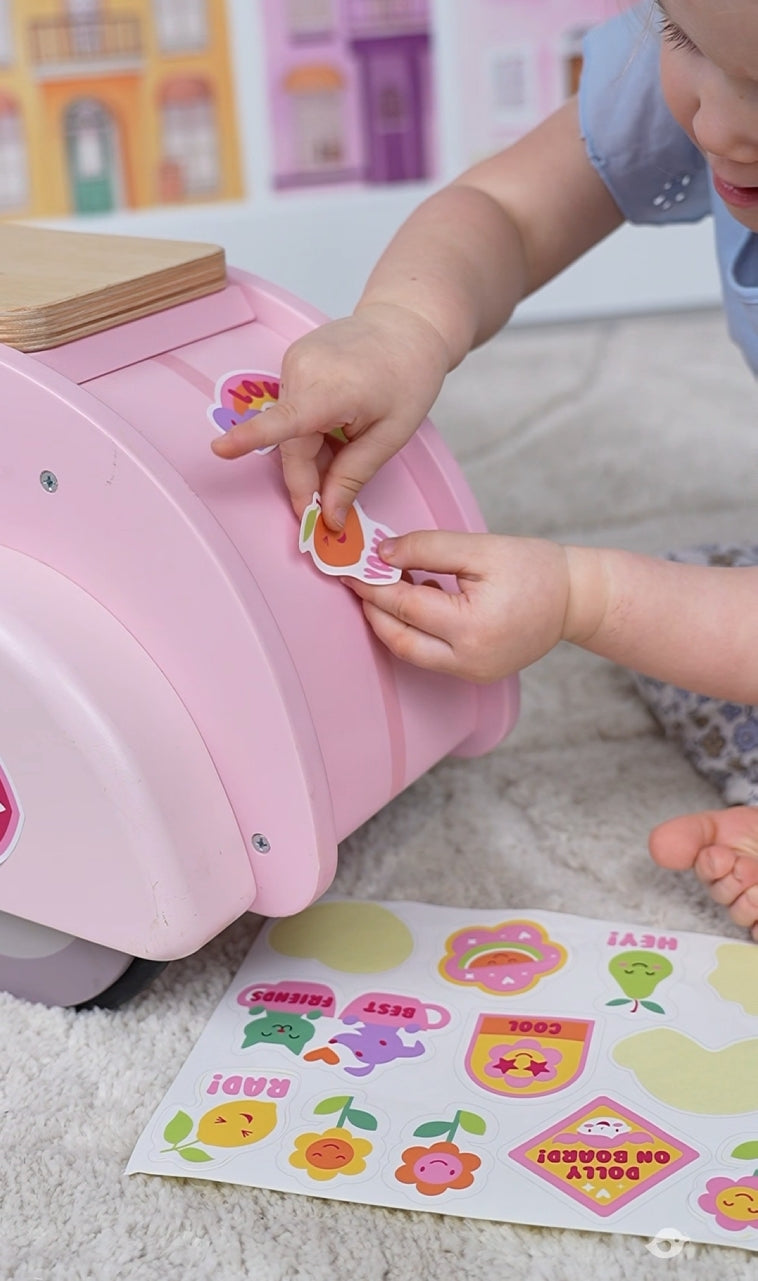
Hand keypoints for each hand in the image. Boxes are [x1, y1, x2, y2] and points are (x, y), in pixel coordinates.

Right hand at [210, 303, 449, 528]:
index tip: (221, 450)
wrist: (408, 324)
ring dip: (310, 456)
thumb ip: (353, 476)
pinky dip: (309, 432)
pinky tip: (338, 430)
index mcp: (331, 387)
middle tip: (325, 513)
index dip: (251, 438)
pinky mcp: (293, 361)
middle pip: (291, 443)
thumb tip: (329, 516)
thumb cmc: (409, 376)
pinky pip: (292, 411)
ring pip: (290, 430)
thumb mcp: (390, 435)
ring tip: (347, 451)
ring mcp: (294, 362)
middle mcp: (303, 370)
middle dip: (306, 481)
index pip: (285, 421)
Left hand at [343, 530, 570, 681]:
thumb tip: (382, 554)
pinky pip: (431, 655)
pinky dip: (416, 629)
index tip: (349, 566)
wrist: (576, 599)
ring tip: (390, 583)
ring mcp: (472, 673)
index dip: (372, 584)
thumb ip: (428, 548)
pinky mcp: (475, 674)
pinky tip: (419, 598)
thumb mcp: (481, 548)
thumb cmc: (535, 569)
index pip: (406, 605)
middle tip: (359, 579)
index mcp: (472, 627)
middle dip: (374, 609)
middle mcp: (469, 660)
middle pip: (400, 639)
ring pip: (412, 652)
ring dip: (393, 620)